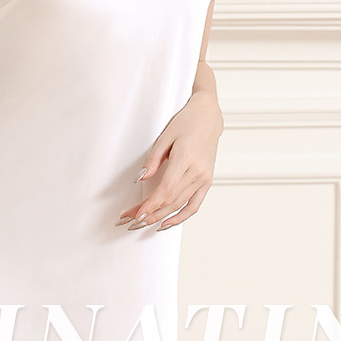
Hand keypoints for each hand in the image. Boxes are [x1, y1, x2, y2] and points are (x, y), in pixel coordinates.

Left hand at [116, 90, 223, 231]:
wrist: (208, 118)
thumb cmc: (186, 123)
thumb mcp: (165, 136)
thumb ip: (153, 159)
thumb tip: (140, 178)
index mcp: (185, 158)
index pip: (166, 189)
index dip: (150, 204)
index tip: (136, 213)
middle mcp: (197, 171)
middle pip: (171, 199)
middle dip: (150, 212)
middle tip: (131, 220)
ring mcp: (204, 178)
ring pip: (180, 204)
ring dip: (161, 215)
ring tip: (143, 222)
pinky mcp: (207, 181)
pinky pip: (194, 205)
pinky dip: (181, 216)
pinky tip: (166, 222)